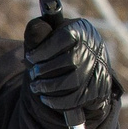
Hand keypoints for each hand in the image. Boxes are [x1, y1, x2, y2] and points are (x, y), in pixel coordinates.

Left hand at [22, 5, 115, 125]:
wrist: (90, 61)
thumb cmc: (64, 45)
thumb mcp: (54, 31)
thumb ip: (42, 28)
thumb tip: (37, 27)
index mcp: (81, 31)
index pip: (63, 38)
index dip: (43, 50)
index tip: (29, 57)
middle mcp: (93, 48)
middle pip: (69, 60)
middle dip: (45, 70)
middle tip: (33, 74)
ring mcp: (97, 69)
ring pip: (73, 81)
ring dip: (49, 86)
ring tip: (36, 87)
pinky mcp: (97, 88)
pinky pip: (77, 98)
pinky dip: (58, 101)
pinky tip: (45, 98)